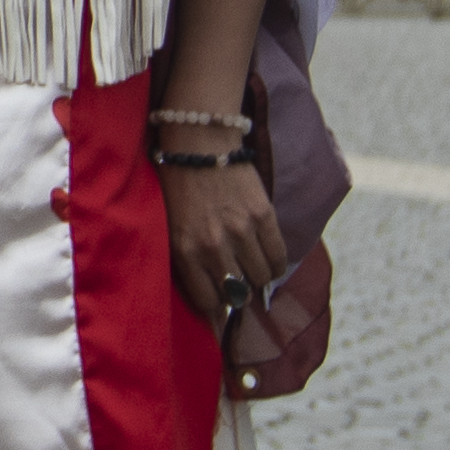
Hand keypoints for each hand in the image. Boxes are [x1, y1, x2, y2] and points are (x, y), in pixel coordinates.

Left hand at [161, 160, 291, 369]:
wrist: (198, 144)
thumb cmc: (179, 187)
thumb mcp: (171, 228)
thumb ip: (187, 261)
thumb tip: (212, 298)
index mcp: (184, 250)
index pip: (207, 301)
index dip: (216, 306)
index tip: (219, 303)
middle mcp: (212, 245)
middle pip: (236, 293)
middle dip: (237, 294)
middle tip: (237, 284)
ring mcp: (240, 230)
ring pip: (261, 278)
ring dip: (258, 278)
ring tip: (252, 268)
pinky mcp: (263, 215)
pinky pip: (278, 257)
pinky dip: (276, 264)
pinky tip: (269, 260)